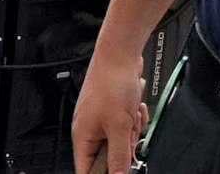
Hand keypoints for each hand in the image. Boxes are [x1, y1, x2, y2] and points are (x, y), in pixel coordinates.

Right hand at [70, 50, 147, 173]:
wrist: (119, 56)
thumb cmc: (112, 84)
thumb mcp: (119, 126)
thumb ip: (119, 155)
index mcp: (83, 136)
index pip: (86, 169)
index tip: (118, 173)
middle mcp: (89, 130)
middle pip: (108, 157)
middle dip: (124, 148)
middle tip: (129, 135)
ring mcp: (102, 120)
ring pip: (121, 142)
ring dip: (132, 132)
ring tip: (133, 116)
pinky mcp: (113, 112)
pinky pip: (127, 128)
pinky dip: (135, 121)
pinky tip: (136, 109)